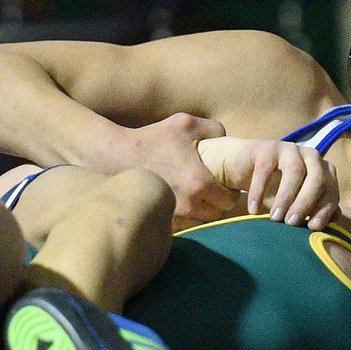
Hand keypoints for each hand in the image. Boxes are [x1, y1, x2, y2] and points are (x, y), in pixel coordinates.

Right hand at [126, 114, 238, 228]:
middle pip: (218, 214)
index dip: (231, 193)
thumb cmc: (154, 139)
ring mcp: (173, 215)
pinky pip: (184, 226)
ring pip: (201, 222)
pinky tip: (183, 203)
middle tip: (213, 191)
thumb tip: (227, 138)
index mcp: (199, 183)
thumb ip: (213, 128)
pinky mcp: (161, 220)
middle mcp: (189, 204)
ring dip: (203, 212)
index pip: (229, 201)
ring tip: (198, 197)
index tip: (226, 186)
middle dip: (218, 203)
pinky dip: (187, 217)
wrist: (119, 156)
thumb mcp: (185, 123)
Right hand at [198, 136, 339, 229]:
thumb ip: (318, 208)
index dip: (324, 209)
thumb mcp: (298, 200)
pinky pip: (265, 169)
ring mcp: (290, 149)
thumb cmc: (278, 188)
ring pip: (295, 171)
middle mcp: (312, 156)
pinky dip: (259, 191)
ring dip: (286, 197)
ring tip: (275, 218)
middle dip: (306, 202)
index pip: (331, 190)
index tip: (312, 228)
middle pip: (317, 178)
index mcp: (324, 170)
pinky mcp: (267, 147)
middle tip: (292, 223)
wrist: (248, 168)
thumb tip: (336, 217)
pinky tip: (253, 210)